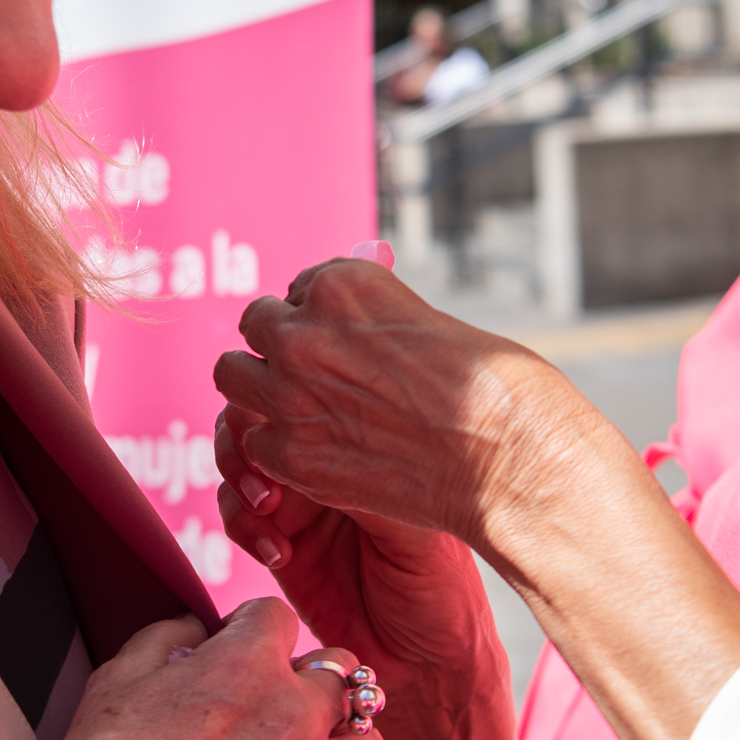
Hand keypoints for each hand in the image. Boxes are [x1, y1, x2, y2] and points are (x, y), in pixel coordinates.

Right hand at [34, 599, 384, 739]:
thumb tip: (198, 628)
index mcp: (247, 667)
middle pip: (343, 674)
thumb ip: (167, 637)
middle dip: (311, 681)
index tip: (239, 651)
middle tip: (278, 705)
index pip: (281, 618)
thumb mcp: (115, 682)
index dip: (253, 631)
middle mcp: (296, 718)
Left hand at [212, 259, 622, 549]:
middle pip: (256, 323)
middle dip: (279, 344)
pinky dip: (278, 447)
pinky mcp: (291, 453)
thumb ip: (376, 321)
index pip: (302, 287)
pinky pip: (253, 439)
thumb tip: (354, 328)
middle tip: (313, 373)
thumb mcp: (429, 323)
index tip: (343, 342)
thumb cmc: (493, 388)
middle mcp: (306, 329)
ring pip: (232, 374)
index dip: (321, 317)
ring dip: (258, 386)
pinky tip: (317, 454)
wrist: (508, 457)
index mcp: (344, 282)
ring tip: (296, 407)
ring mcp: (290, 391)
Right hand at [215, 410, 504, 701]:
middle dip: (247, 440)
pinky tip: (274, 553)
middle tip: (266, 480)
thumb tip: (325, 444)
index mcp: (369, 448)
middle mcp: (331, 467)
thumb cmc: (444, 591)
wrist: (428, 663)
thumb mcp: (416, 531)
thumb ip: (368, 488)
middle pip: (262, 422)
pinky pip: (238, 519)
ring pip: (240, 464)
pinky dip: (242, 527)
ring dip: (239, 480)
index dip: (288, 408)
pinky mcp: (279, 545)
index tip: (289, 433)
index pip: (314, 402)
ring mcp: (302, 505)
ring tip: (266, 509)